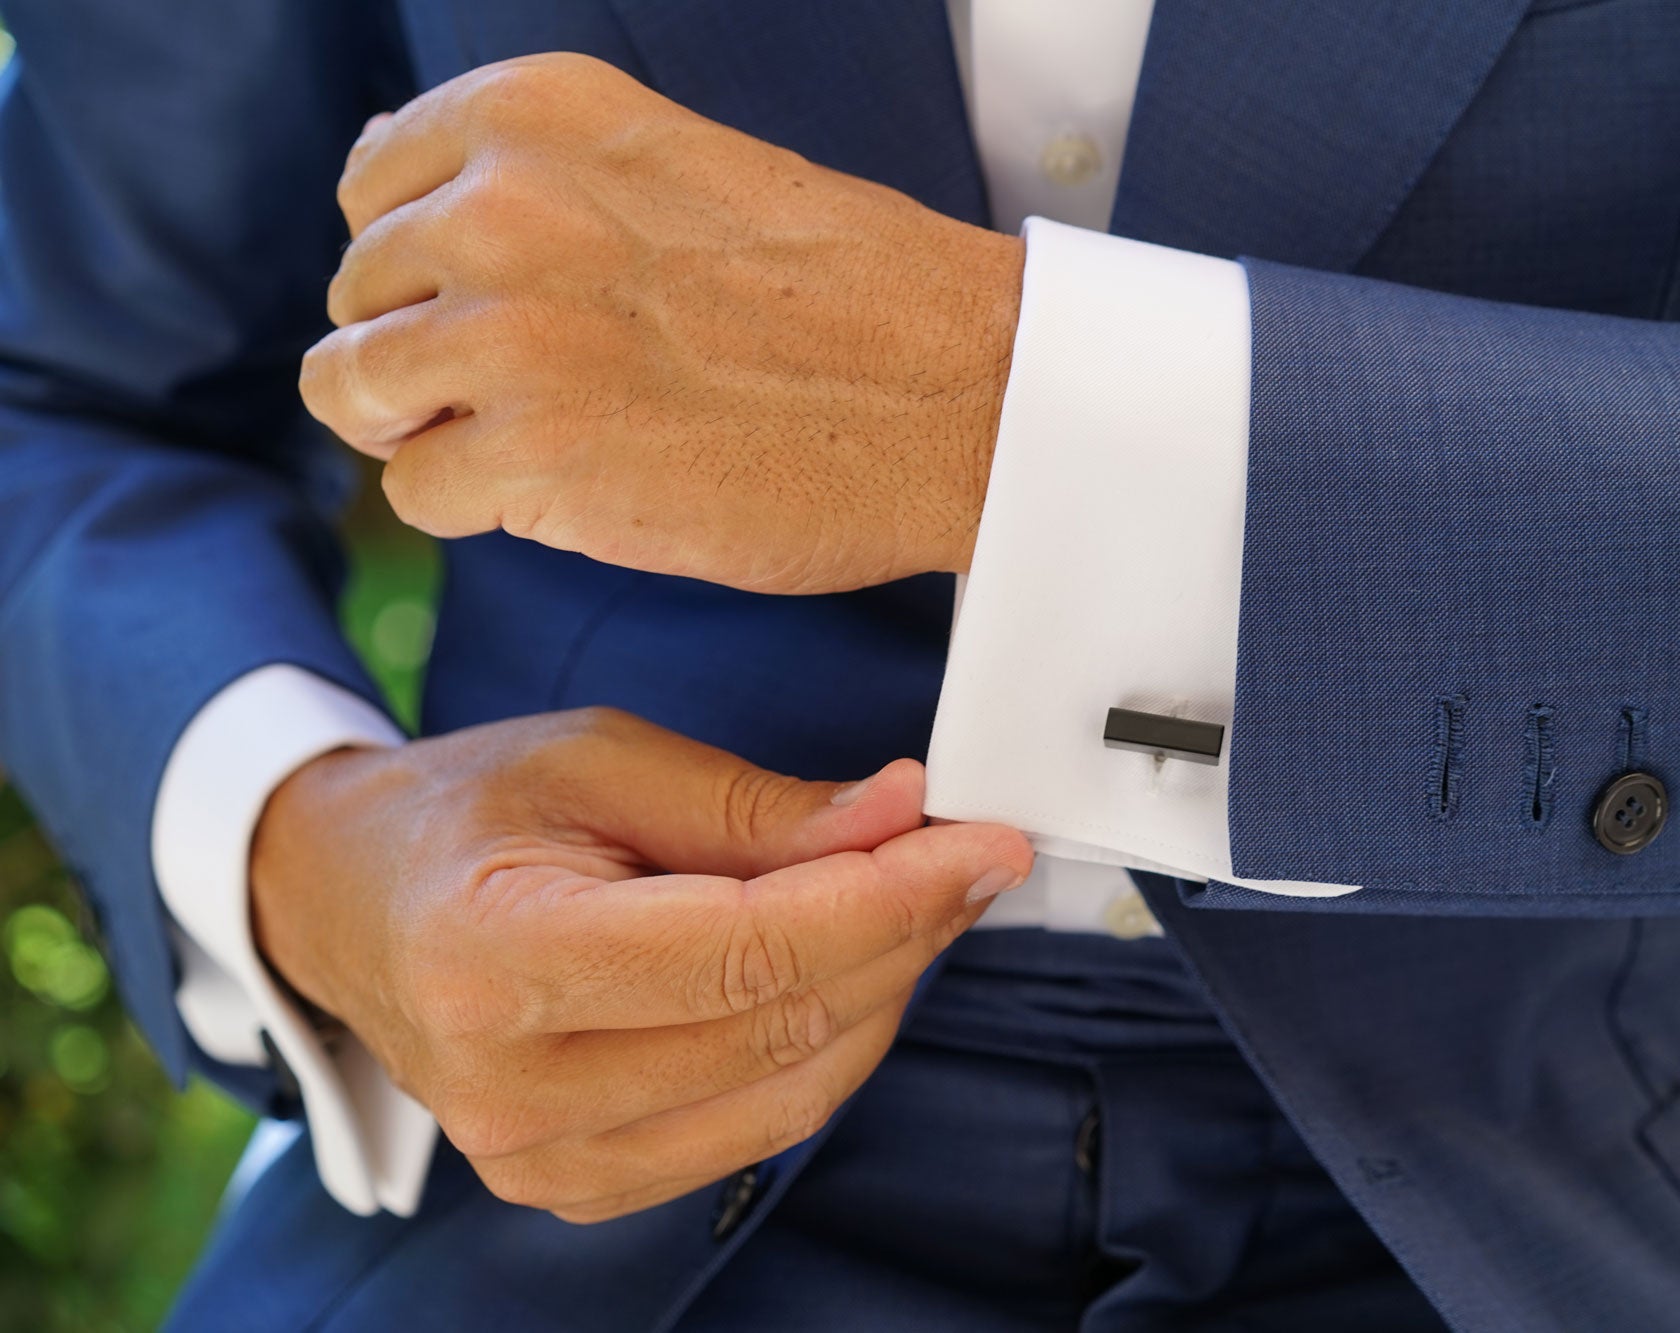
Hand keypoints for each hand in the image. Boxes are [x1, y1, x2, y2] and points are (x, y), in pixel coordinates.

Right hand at [250, 708, 1031, 1222]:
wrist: (347, 903)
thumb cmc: (461, 813)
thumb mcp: (595, 759)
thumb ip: (752, 808)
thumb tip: (901, 817)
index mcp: (495, 958)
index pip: (746, 951)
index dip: (888, 898)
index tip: (982, 845)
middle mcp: (512, 1088)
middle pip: (780, 1024)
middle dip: (904, 934)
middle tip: (966, 856)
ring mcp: (541, 1159)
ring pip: (790, 1092)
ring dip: (881, 993)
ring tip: (915, 901)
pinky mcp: (576, 1185)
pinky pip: (755, 1129)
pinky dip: (824, 1048)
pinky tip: (847, 970)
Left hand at [301, 53, 1023, 593]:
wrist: (963, 392)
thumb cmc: (851, 294)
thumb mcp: (679, 169)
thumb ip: (540, 180)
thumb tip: (398, 196)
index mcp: (538, 113)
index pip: (373, 184)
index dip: (422, 264)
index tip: (504, 306)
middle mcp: (500, 204)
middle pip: (359, 295)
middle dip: (427, 354)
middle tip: (545, 392)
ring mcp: (507, 332)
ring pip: (352, 391)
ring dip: (431, 431)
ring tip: (544, 444)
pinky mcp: (531, 456)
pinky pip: (416, 490)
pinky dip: (479, 507)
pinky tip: (576, 491)